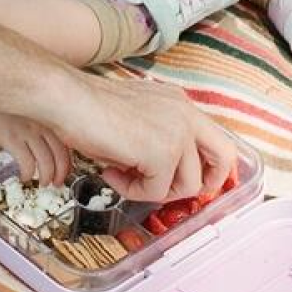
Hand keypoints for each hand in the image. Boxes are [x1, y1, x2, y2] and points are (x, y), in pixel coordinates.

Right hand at [0, 107, 72, 186]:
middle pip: (60, 157)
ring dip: (45, 177)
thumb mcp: (33, 106)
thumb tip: (52, 141)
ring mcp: (27, 132)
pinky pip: (26, 163)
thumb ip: (45, 120)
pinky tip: (24, 176)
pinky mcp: (11, 138)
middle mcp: (43, 125)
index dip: (68, 164)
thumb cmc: (8, 98)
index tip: (65, 172)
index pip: (67, 146)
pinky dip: (28, 174)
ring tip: (42, 182)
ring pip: (45, 163)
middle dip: (60, 175)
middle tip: (56, 183)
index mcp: (50, 118)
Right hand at [37, 70, 236, 202]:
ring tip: (122, 176)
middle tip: (175, 190)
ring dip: (154, 190)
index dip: (208, 165)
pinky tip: (111, 174)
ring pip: (188, 184)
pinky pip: (157, 191)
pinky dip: (133, 191)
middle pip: (223, 157)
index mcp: (179, 103)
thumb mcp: (134, 119)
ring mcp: (178, 133)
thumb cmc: (87, 107)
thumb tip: (159, 172)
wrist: (68, 100)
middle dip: (206, 182)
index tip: (189, 179)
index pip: (214, 138)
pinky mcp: (163, 153)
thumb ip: (156, 138)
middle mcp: (186, 114)